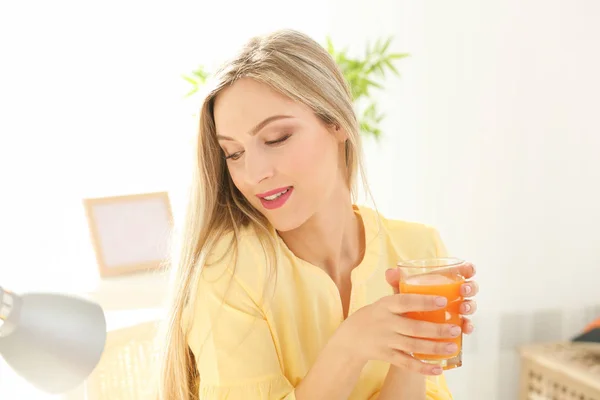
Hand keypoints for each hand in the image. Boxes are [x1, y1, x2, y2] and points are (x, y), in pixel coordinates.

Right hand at [334, 291, 468, 375]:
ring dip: (434, 348)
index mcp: (386, 305)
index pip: (406, 301)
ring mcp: (386, 340)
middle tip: (455, 329)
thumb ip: (395, 287)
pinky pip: (406, 363)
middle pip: (413, 327)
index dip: (424, 301)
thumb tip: (398, 268)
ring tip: (452, 346)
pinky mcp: (387, 356)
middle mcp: (385, 323)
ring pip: (412, 346)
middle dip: (436, 330)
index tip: (443, 300)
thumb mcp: (383, 301)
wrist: (352, 337)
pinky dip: (422, 368)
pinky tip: (437, 369)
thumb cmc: (376, 315)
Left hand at [385, 262, 478, 334]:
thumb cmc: (408, 304)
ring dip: (469, 306)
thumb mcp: (402, 293)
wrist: (405, 328)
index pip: (460, 272)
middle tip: (463, 290)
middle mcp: (454, 295)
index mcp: (443, 282)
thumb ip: (397, 282)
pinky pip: (466, 326)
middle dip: (470, 288)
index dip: (468, 269)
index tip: (469, 270)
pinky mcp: (457, 326)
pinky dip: (468, 326)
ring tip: (463, 309)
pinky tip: (465, 329)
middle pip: (469, 288)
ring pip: (469, 306)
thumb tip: (390, 272)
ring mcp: (456, 311)